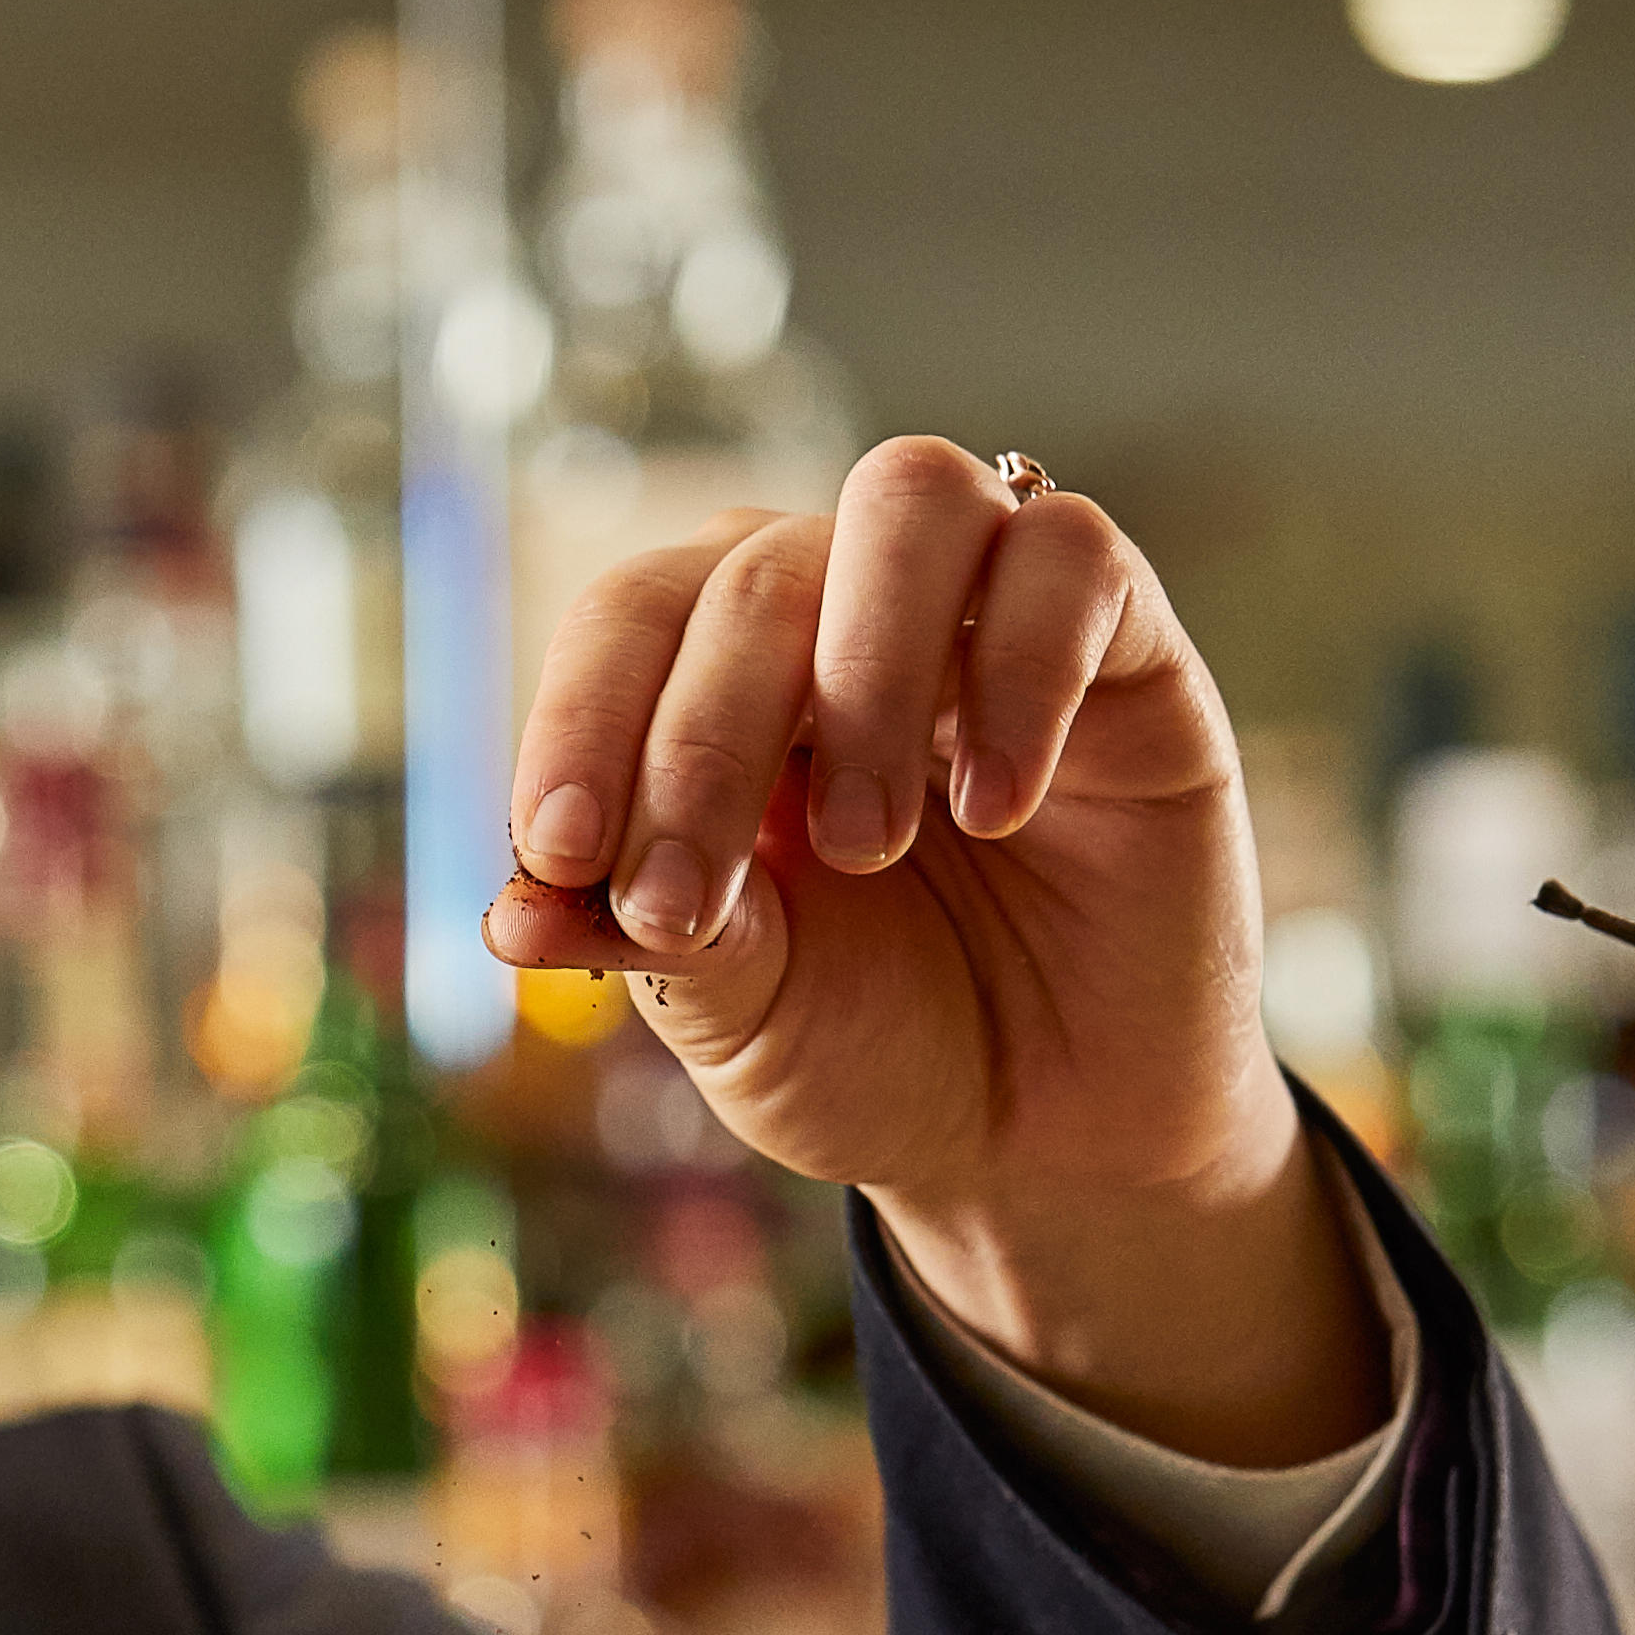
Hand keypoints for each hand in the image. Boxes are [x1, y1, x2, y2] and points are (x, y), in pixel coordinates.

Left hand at [485, 441, 1376, 1468]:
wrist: (1055, 1140)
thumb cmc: (881, 1051)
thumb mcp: (741, 1014)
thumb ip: (649, 940)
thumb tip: (507, 910)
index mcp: (720, 680)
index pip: (629, 620)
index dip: (581, 719)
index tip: (559, 853)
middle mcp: (843, 611)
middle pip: (747, 572)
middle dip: (699, 745)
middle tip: (699, 908)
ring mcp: (983, 610)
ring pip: (906, 495)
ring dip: (863, 667)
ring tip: (866, 842)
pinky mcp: (1128, 640)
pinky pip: (1072, 558)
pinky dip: (1019, 669)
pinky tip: (996, 806)